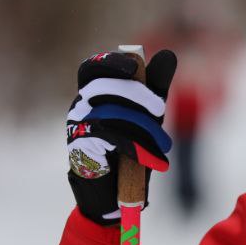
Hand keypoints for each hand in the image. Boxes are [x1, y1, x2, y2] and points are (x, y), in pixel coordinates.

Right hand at [66, 50, 176, 223]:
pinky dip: (137, 148)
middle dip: (137, 94)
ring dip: (143, 127)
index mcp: (93, 93)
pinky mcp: (80, 145)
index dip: (110, 62)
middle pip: (104, 86)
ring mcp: (76, 125)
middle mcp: (80, 105)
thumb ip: (156, 86)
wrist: (113, 192)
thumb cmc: (128, 147)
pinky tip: (154, 161)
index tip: (133, 65)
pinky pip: (110, 137)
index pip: (92, 68)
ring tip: (164, 146)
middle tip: (161, 108)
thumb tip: (169, 53)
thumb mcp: (147, 114)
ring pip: (110, 111)